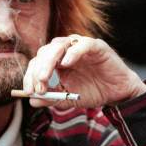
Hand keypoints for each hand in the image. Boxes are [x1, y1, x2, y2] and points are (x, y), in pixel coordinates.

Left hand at [23, 35, 145, 108]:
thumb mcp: (69, 98)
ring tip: (45, 77)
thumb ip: (51, 98)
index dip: (30, 76)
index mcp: (57, 61)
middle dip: (37, 70)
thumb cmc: (93, 92)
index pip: (37, 62)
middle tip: (37, 86)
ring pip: (58, 45)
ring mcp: (80, 46)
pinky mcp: (96, 46)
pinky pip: (82, 45)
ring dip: (48, 61)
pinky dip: (73, 52)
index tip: (28, 92)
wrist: (117, 93)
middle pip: (44, 52)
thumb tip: (32, 101)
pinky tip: (66, 64)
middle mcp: (66, 50)